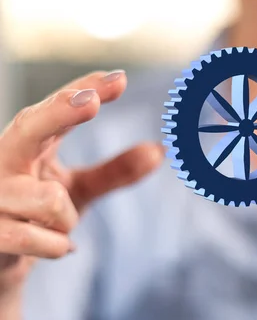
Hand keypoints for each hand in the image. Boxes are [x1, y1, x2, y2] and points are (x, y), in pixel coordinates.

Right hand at [0, 71, 163, 293]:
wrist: (2, 260)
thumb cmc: (38, 215)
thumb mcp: (79, 189)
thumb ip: (116, 171)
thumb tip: (159, 151)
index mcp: (29, 143)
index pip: (55, 109)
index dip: (83, 89)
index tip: (119, 79)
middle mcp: (3, 158)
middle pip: (29, 126)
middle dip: (59, 112)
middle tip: (92, 101)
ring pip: (50, 200)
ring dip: (66, 220)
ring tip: (55, 227)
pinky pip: (40, 239)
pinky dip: (57, 246)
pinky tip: (54, 247)